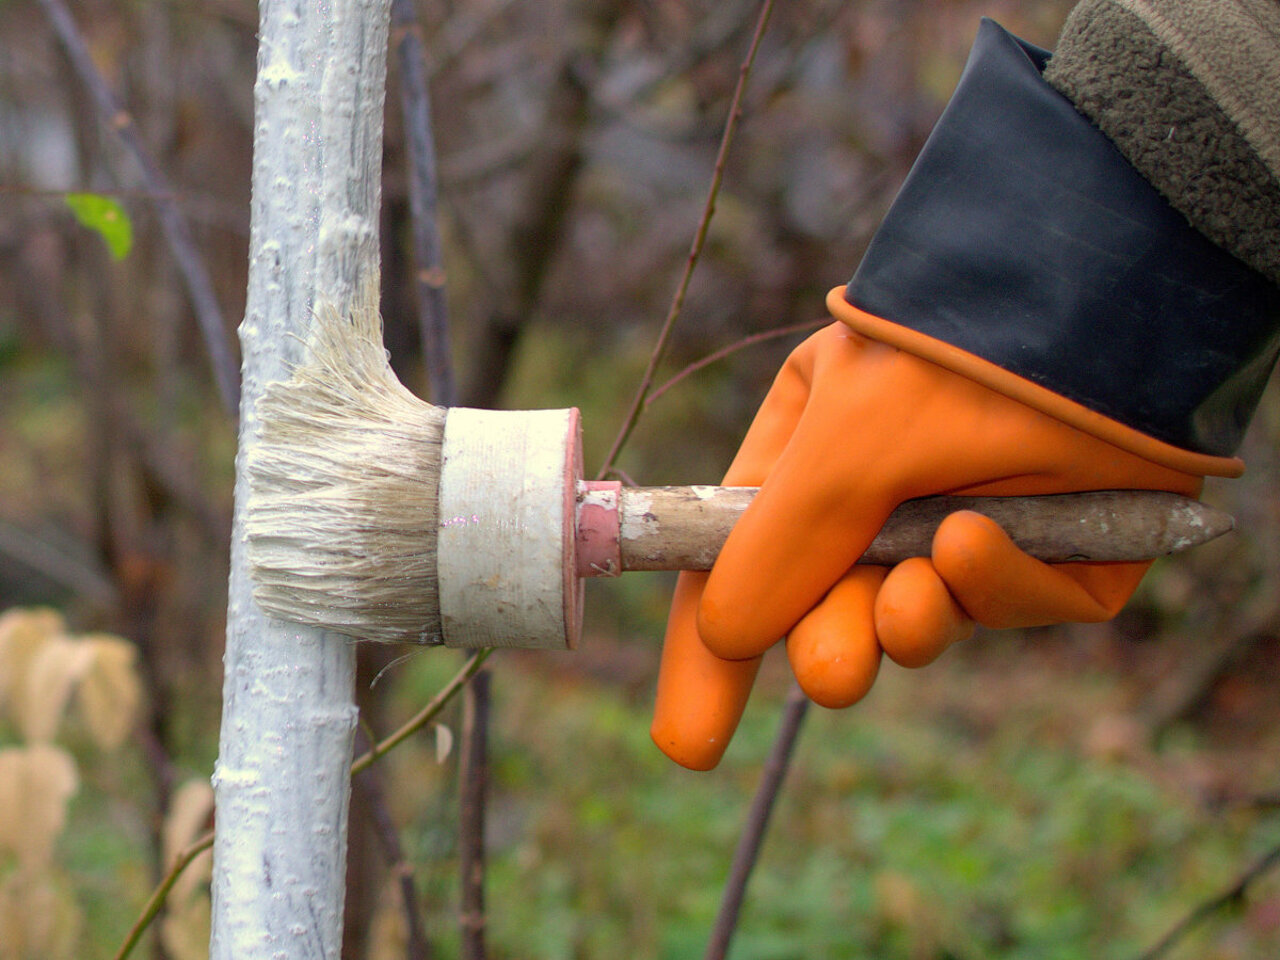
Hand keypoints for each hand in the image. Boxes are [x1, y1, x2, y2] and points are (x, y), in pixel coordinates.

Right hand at [651, 317, 1201, 769]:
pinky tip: (980, 538)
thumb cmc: (952, 352)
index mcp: (814, 448)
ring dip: (912, 621)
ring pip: (921, 619)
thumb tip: (723, 633)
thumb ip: (779, 543)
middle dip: (831, 646)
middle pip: (832, 607)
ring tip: (918, 597)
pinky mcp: (1058, 555)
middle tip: (836, 673)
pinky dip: (993, 585)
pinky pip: (1011, 602)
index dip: (713, 651)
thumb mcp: (843, 442)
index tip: (689, 742)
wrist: (1108, 300)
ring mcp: (974, 521)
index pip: (743, 562)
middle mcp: (888, 490)